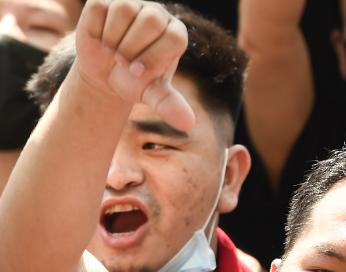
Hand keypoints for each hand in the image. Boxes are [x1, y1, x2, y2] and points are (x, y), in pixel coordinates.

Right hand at [76, 0, 193, 129]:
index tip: (137, 73)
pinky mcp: (105, 1)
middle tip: (123, 62)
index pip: (174, 37)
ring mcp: (132, 4)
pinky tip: (100, 39)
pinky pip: (99, 8)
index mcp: (176, 33)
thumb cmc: (134, 81)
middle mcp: (157, 14)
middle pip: (151, 20)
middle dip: (132, 48)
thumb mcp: (151, 94)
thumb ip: (169, 104)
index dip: (154, 57)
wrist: (105, 74)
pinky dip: (96, 29)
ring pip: (124, 9)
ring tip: (113, 51)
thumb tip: (188, 124)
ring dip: (114, 38)